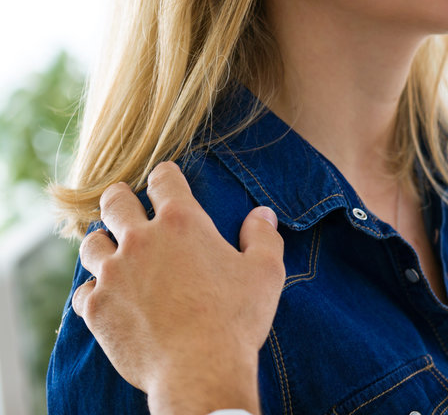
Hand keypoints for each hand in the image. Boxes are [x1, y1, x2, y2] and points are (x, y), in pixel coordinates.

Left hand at [72, 162, 284, 414]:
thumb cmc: (236, 319)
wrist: (199, 370)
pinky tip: (109, 295)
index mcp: (182, 223)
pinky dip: (95, 289)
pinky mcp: (97, 308)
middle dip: (119, 197)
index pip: (164, 180)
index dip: (165, 175)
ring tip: (113, 249)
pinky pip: (83, 289)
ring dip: (103, 243)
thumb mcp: (266, 271)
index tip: (166, 178)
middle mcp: (140, 241)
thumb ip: (262, 236)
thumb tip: (262, 214)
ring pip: (92, 244)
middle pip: (114, 202)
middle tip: (124, 201)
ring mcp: (113, 274)